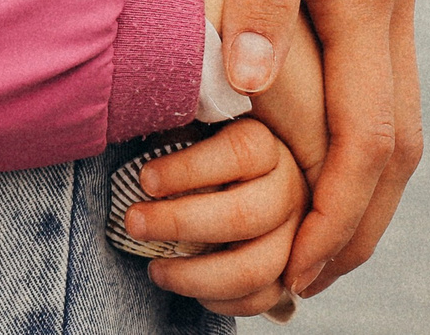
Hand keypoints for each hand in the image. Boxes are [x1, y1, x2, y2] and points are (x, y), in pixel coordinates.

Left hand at [125, 119, 306, 319]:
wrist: (240, 182)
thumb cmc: (205, 151)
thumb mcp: (197, 128)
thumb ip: (177, 130)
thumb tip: (137, 136)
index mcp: (268, 145)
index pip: (240, 152)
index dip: (188, 169)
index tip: (145, 180)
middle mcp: (289, 188)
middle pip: (243, 215)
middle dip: (179, 223)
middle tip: (134, 222)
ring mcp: (296, 234)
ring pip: (255, 267)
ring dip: (195, 276)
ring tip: (154, 269)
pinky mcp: (289, 271)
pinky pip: (261, 298)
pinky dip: (219, 300)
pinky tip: (184, 284)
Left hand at [220, 0, 429, 296]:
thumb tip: (246, 85)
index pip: (365, 142)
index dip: (335, 218)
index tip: (300, 277)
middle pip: (391, 145)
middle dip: (354, 224)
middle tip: (303, 284)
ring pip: (390, 110)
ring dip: (357, 182)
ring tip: (309, 233)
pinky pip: (375, 67)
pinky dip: (351, 124)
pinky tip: (313, 126)